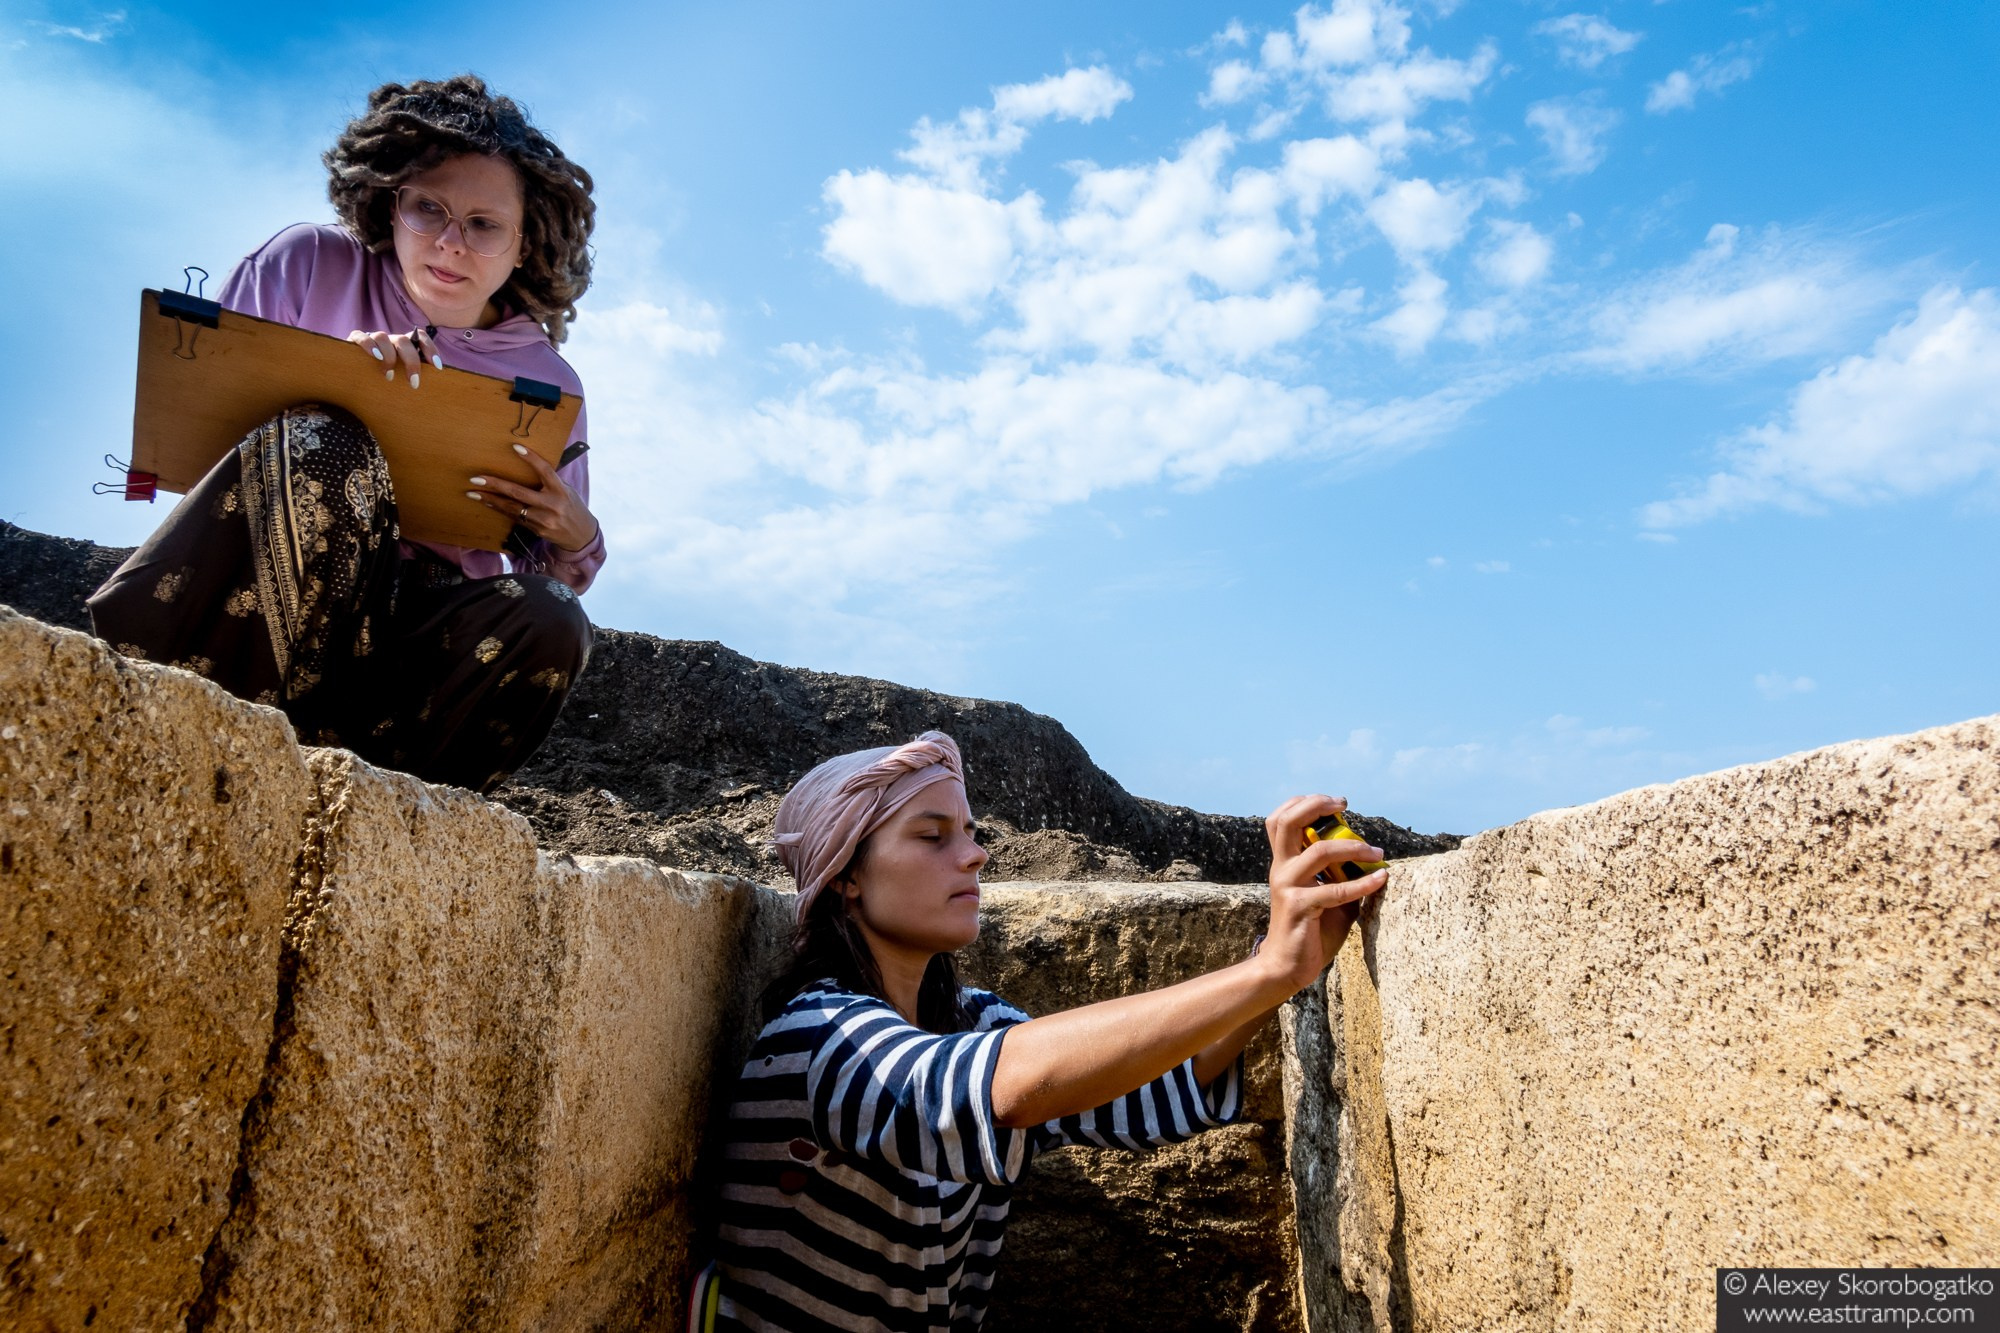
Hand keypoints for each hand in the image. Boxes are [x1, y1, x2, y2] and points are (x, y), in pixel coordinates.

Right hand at [347, 328, 441, 387]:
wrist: (352, 376)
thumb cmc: (382, 380)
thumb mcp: (400, 378)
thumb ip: (412, 378)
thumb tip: (435, 390)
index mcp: (403, 346)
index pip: (420, 337)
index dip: (430, 348)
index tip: (437, 367)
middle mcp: (390, 340)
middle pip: (403, 340)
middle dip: (411, 361)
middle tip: (414, 383)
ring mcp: (372, 338)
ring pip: (382, 337)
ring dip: (389, 357)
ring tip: (389, 377)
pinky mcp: (354, 340)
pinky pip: (361, 336)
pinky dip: (368, 345)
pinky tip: (375, 357)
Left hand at [466, 444, 599, 552]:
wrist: (581, 536)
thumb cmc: (572, 507)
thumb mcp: (566, 491)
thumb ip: (549, 482)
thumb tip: (529, 467)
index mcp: (560, 490)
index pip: (545, 470)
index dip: (531, 459)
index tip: (515, 447)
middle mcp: (551, 504)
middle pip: (519, 493)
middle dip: (496, 485)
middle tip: (477, 479)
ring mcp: (543, 519)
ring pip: (512, 508)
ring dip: (491, 499)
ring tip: (474, 493)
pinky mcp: (537, 530)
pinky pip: (515, 517)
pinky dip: (501, 509)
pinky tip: (489, 502)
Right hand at [1257, 794, 1386, 991]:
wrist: (1287, 967)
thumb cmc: (1310, 931)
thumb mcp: (1328, 896)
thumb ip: (1342, 876)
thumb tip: (1373, 861)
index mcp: (1284, 863)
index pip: (1281, 819)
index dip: (1305, 802)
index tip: (1336, 804)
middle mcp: (1281, 869)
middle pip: (1288, 822)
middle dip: (1317, 805)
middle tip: (1344, 805)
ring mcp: (1287, 886)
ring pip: (1319, 850)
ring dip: (1354, 847)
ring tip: (1377, 852)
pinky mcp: (1298, 907)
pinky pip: (1336, 889)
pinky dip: (1363, 883)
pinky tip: (1380, 879)